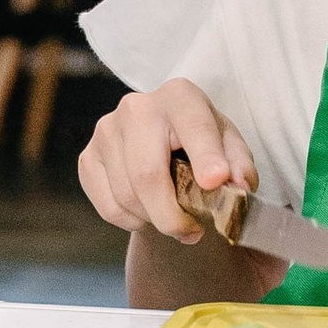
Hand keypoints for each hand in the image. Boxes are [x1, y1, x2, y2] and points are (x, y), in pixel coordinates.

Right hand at [77, 83, 257, 242]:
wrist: (164, 142)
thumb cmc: (202, 144)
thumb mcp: (230, 146)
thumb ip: (239, 163)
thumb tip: (239, 187)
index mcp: (179, 96)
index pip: (192, 127)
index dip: (205, 156)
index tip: (215, 182)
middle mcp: (136, 107)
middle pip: (147, 173)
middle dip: (170, 214)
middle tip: (191, 232)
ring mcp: (106, 132)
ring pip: (127, 196)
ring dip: (154, 220)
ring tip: (173, 217)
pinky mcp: (88, 158)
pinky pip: (108, 207)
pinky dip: (132, 221)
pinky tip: (148, 211)